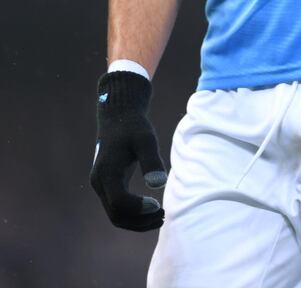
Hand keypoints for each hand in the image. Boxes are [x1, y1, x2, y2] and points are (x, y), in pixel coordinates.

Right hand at [90, 71, 167, 231]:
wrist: (119, 116)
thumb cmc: (134, 126)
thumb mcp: (145, 139)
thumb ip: (151, 160)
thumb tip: (160, 184)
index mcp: (107, 173)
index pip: (119, 202)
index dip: (139, 208)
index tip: (158, 204)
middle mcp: (99, 183)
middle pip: (116, 215)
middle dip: (140, 221)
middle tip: (163, 215)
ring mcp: (101, 186)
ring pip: (116, 215)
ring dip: (137, 221)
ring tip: (161, 215)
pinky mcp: (107, 185)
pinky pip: (118, 207)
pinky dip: (134, 213)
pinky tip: (152, 208)